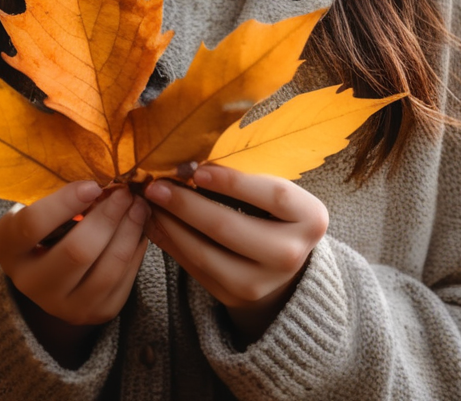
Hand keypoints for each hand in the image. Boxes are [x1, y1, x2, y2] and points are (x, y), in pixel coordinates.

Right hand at [0, 181, 149, 365]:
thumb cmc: (47, 222)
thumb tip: (103, 177)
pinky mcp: (95, 313)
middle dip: (108, 216)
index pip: (33, 225)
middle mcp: (30, 284)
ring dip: (129, 232)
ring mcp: (63, 305)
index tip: (94, 184)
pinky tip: (140, 229)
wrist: (51, 271)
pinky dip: (136, 251)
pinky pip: (123, 282)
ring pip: (106, 271)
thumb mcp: (39, 205)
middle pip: (77, 252)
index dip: (65, 202)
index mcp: (8, 247)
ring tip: (139, 206)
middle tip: (126, 192)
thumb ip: (62, 194)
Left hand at [144, 165, 327, 345]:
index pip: (272, 195)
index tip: (198, 170)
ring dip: (171, 225)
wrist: (284, 264)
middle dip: (186, 204)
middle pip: (230, 227)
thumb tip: (190, 164)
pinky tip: (156, 223)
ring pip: (206, 253)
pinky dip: (171, 244)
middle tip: (156, 185)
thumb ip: (243, 177)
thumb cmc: (274, 213)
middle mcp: (291, 255)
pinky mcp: (235, 298)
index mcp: (310, 218)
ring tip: (150, 203)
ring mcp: (263, 283)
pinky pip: (195, 269)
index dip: (233, 182)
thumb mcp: (273, 192)